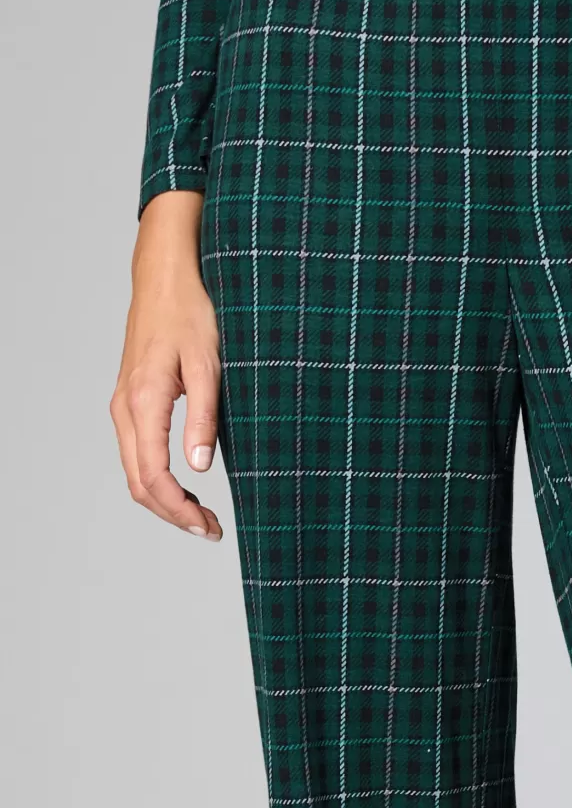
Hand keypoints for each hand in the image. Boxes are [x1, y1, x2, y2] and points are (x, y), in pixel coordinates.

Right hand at [110, 191, 223, 540]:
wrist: (165, 277)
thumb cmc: (191, 313)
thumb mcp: (209, 364)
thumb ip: (204, 417)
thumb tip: (199, 468)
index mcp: (143, 401)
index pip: (153, 476)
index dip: (179, 510)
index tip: (209, 527)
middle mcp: (125, 408)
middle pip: (138, 483)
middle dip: (173, 514)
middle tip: (211, 530)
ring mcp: (124, 406)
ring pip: (135, 472)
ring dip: (165, 500)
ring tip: (203, 515)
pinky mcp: (130, 403)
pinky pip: (137, 454)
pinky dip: (158, 479)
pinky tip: (187, 486)